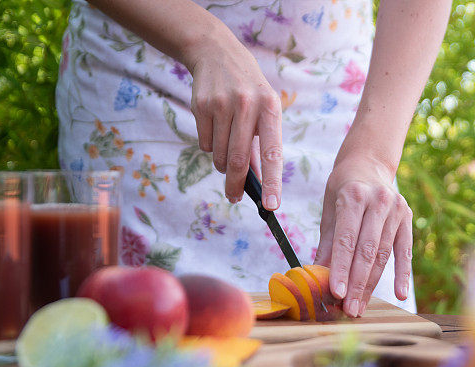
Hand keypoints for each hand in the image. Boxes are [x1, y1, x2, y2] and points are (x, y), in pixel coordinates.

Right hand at [188, 32, 282, 209]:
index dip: (273, 182)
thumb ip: (262, 144)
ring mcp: (223, 104)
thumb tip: (259, 183)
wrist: (217, 53)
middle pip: (238, 160)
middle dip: (235, 185)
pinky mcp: (201, 105)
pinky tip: (215, 125)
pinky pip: (205, 144)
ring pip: (219, 155)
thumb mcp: (264, 110)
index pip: (273, 153)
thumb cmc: (249, 91)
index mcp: (270, 108)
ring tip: (227, 143)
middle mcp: (248, 105)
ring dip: (222, 162)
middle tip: (234, 197)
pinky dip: (210, 145)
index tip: (271, 205)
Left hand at [314, 154, 412, 316]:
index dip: (341, 268)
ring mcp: (397, 209)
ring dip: (371, 284)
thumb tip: (318, 278)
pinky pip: (405, 250)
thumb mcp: (329, 210)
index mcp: (353, 197)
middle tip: (348, 310)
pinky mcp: (407, 218)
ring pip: (384, 254)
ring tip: (360, 307)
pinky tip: (399, 294)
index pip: (347, 240)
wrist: (368, 163)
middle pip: (367, 251)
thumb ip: (327, 244)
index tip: (335, 294)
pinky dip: (402, 274)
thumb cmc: (342, 189)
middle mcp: (378, 201)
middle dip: (356, 283)